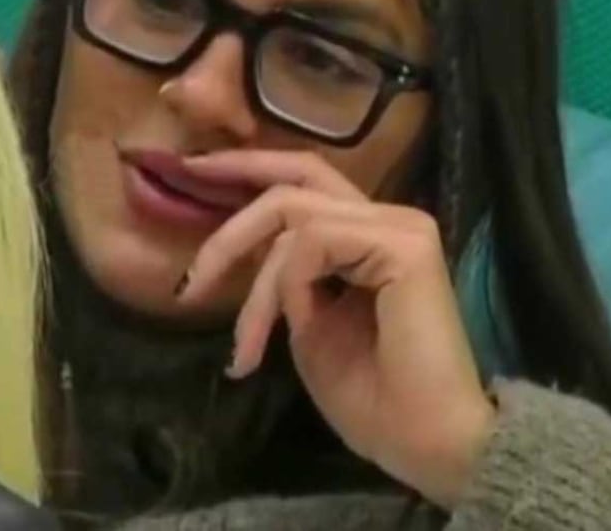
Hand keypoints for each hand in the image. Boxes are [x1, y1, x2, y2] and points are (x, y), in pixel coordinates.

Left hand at [174, 149, 493, 507]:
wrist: (421, 438)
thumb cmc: (372, 397)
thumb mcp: (311, 326)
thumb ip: (290, 282)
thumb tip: (259, 257)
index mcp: (373, 238)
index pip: (308, 184)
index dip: (250, 172)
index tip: (193, 174)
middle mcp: (391, 220)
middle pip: (298, 178)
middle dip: (232, 196)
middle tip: (189, 259)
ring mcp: (401, 227)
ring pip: (293, 216)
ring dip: (255, 286)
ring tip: (247, 348)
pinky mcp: (403, 245)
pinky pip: (312, 242)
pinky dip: (287, 285)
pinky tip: (296, 329)